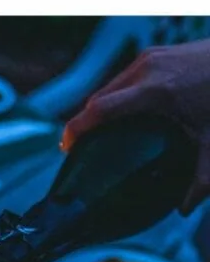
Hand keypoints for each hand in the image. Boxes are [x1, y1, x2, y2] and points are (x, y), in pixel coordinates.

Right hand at [62, 40, 209, 214]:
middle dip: (84, 122)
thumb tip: (184, 209)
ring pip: (110, 86)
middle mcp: (146, 70)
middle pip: (99, 99)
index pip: (99, 109)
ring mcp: (151, 57)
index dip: (76, 128)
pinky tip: (122, 112)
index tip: (65, 147)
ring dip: (99, 108)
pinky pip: (124, 78)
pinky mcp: (157, 52)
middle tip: (79, 147)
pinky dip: (116, 96)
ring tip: (97, 131)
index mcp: (155, 92)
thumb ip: (201, 179)